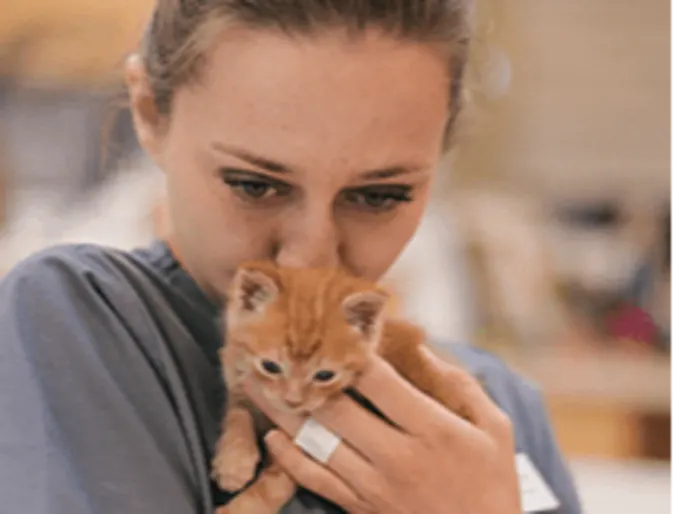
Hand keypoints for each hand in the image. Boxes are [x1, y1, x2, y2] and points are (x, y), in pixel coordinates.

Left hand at [244, 348, 520, 513]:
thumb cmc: (492, 483)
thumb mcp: (494, 428)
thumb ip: (459, 384)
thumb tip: (422, 347)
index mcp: (431, 429)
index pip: (378, 381)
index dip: (352, 352)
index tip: (333, 329)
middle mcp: (397, 456)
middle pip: (336, 409)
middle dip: (301, 376)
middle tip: (273, 350)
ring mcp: (374, 485)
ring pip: (316, 442)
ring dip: (283, 411)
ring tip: (256, 384)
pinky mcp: (361, 507)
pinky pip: (316, 480)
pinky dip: (289, 458)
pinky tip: (273, 435)